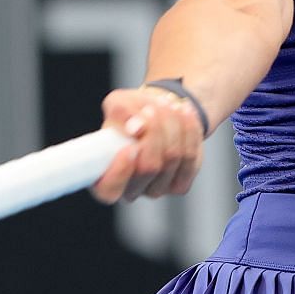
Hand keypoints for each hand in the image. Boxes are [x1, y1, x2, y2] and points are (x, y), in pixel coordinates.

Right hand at [89, 85, 205, 201]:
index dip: (120, 171)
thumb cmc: (130, 112)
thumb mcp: (118, 103)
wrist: (157, 113)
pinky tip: (183, 113)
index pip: (109, 189)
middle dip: (154, 131)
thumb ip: (120, 113)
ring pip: (172, 158)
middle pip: (149, 167)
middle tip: (150, 108)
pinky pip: (190, 157)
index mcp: (104, 177)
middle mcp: (130, 190)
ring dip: (172, 125)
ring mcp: (156, 190)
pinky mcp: (179, 185)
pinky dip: (189, 130)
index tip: (130, 146)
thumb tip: (135, 127)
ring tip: (167, 104)